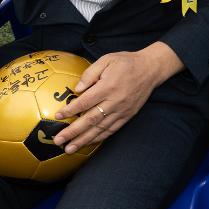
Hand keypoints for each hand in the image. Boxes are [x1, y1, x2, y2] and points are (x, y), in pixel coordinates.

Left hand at [53, 42, 182, 152]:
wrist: (151, 69)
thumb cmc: (126, 62)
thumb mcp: (107, 59)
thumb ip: (90, 73)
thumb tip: (77, 89)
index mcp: (108, 86)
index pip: (85, 102)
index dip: (70, 110)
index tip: (57, 117)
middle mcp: (115, 101)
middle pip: (90, 119)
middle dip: (73, 132)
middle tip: (58, 140)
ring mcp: (122, 110)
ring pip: (100, 128)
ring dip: (83, 140)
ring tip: (69, 148)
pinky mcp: (128, 115)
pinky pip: (112, 129)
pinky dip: (99, 138)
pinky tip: (88, 143)